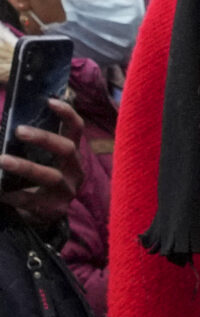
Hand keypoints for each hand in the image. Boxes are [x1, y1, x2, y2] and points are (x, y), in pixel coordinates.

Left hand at [0, 100, 82, 230]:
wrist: (40, 215)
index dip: (67, 113)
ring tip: (1, 160)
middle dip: (44, 138)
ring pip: (51, 176)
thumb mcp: (37, 159)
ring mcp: (67, 191)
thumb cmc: (35, 179)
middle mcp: (75, 170)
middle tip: (19, 131)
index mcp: (71, 154)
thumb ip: (26, 144)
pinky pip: (32, 201)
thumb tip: (4, 125)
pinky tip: (1, 192)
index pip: (76, 129)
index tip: (50, 101)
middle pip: (67, 149)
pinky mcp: (55, 210)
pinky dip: (13, 194)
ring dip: (25, 166)